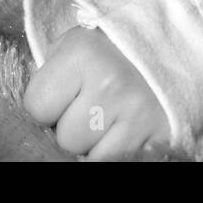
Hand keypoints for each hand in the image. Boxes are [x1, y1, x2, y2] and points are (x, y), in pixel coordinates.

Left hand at [23, 25, 171, 159]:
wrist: (169, 42)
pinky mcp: (161, 134)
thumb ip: (49, 76)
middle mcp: (110, 83)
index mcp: (81, 53)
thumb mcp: (72, 45)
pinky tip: (125, 128)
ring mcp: (138, 112)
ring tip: (109, 115)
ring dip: (97, 142)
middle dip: (73, 126)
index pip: (36, 107)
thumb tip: (34, 119)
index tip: (63, 93)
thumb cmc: (109, 47)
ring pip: (92, 156)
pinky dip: (119, 150)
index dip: (46, 105)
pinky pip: (121, 161)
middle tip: (91, 104)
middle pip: (66, 138)